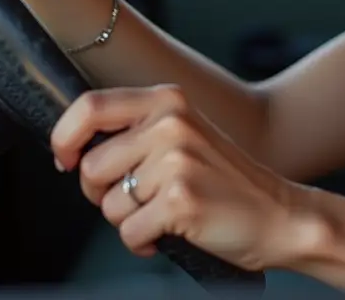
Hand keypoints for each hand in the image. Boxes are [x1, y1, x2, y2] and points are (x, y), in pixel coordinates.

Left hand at [50, 84, 316, 270]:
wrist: (279, 215)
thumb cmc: (226, 181)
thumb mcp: (184, 135)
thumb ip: (137, 130)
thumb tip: (76, 145)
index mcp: (168, 100)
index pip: (90, 106)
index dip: (65, 137)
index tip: (65, 159)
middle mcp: (171, 123)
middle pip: (92, 166)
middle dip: (102, 194)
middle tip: (138, 198)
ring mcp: (177, 160)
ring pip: (108, 205)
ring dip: (128, 220)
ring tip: (163, 213)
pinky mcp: (180, 198)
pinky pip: (129, 232)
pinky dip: (144, 242)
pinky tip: (173, 230)